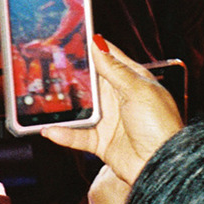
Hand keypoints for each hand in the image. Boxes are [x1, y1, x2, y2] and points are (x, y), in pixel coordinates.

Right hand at [42, 36, 182, 185]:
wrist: (162, 168)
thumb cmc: (161, 126)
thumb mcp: (138, 90)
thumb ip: (114, 69)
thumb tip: (96, 43)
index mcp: (131, 79)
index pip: (107, 56)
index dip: (90, 46)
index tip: (69, 36)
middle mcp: (117, 97)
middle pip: (88, 80)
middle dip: (69, 73)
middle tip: (47, 63)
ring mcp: (108, 119)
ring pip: (79, 107)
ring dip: (63, 104)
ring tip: (41, 97)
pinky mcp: (101, 141)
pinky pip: (77, 135)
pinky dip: (63, 133)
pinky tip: (50, 129)